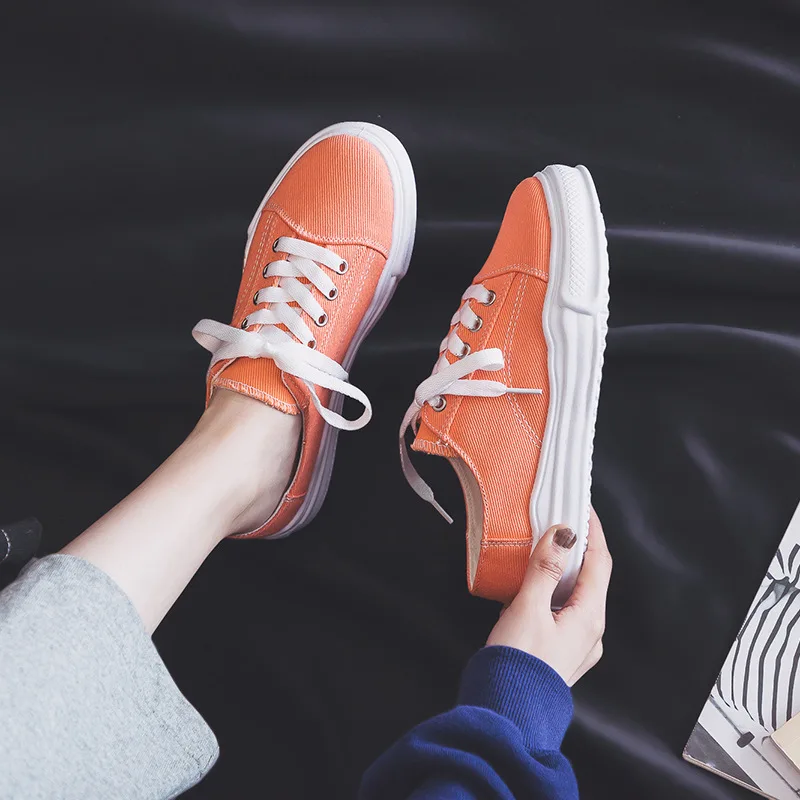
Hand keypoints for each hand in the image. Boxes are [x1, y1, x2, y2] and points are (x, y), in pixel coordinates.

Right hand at [486, 508, 611, 685]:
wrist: (505, 713)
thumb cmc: (517, 664)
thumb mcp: (528, 608)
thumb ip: (544, 568)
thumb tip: (563, 534)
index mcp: (589, 617)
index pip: (600, 562)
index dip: (594, 532)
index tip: (584, 507)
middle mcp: (590, 631)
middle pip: (590, 577)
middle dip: (577, 547)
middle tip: (560, 520)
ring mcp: (576, 644)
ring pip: (575, 594)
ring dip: (562, 568)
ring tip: (543, 546)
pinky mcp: (559, 651)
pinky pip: (562, 610)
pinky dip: (551, 589)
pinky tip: (531, 585)